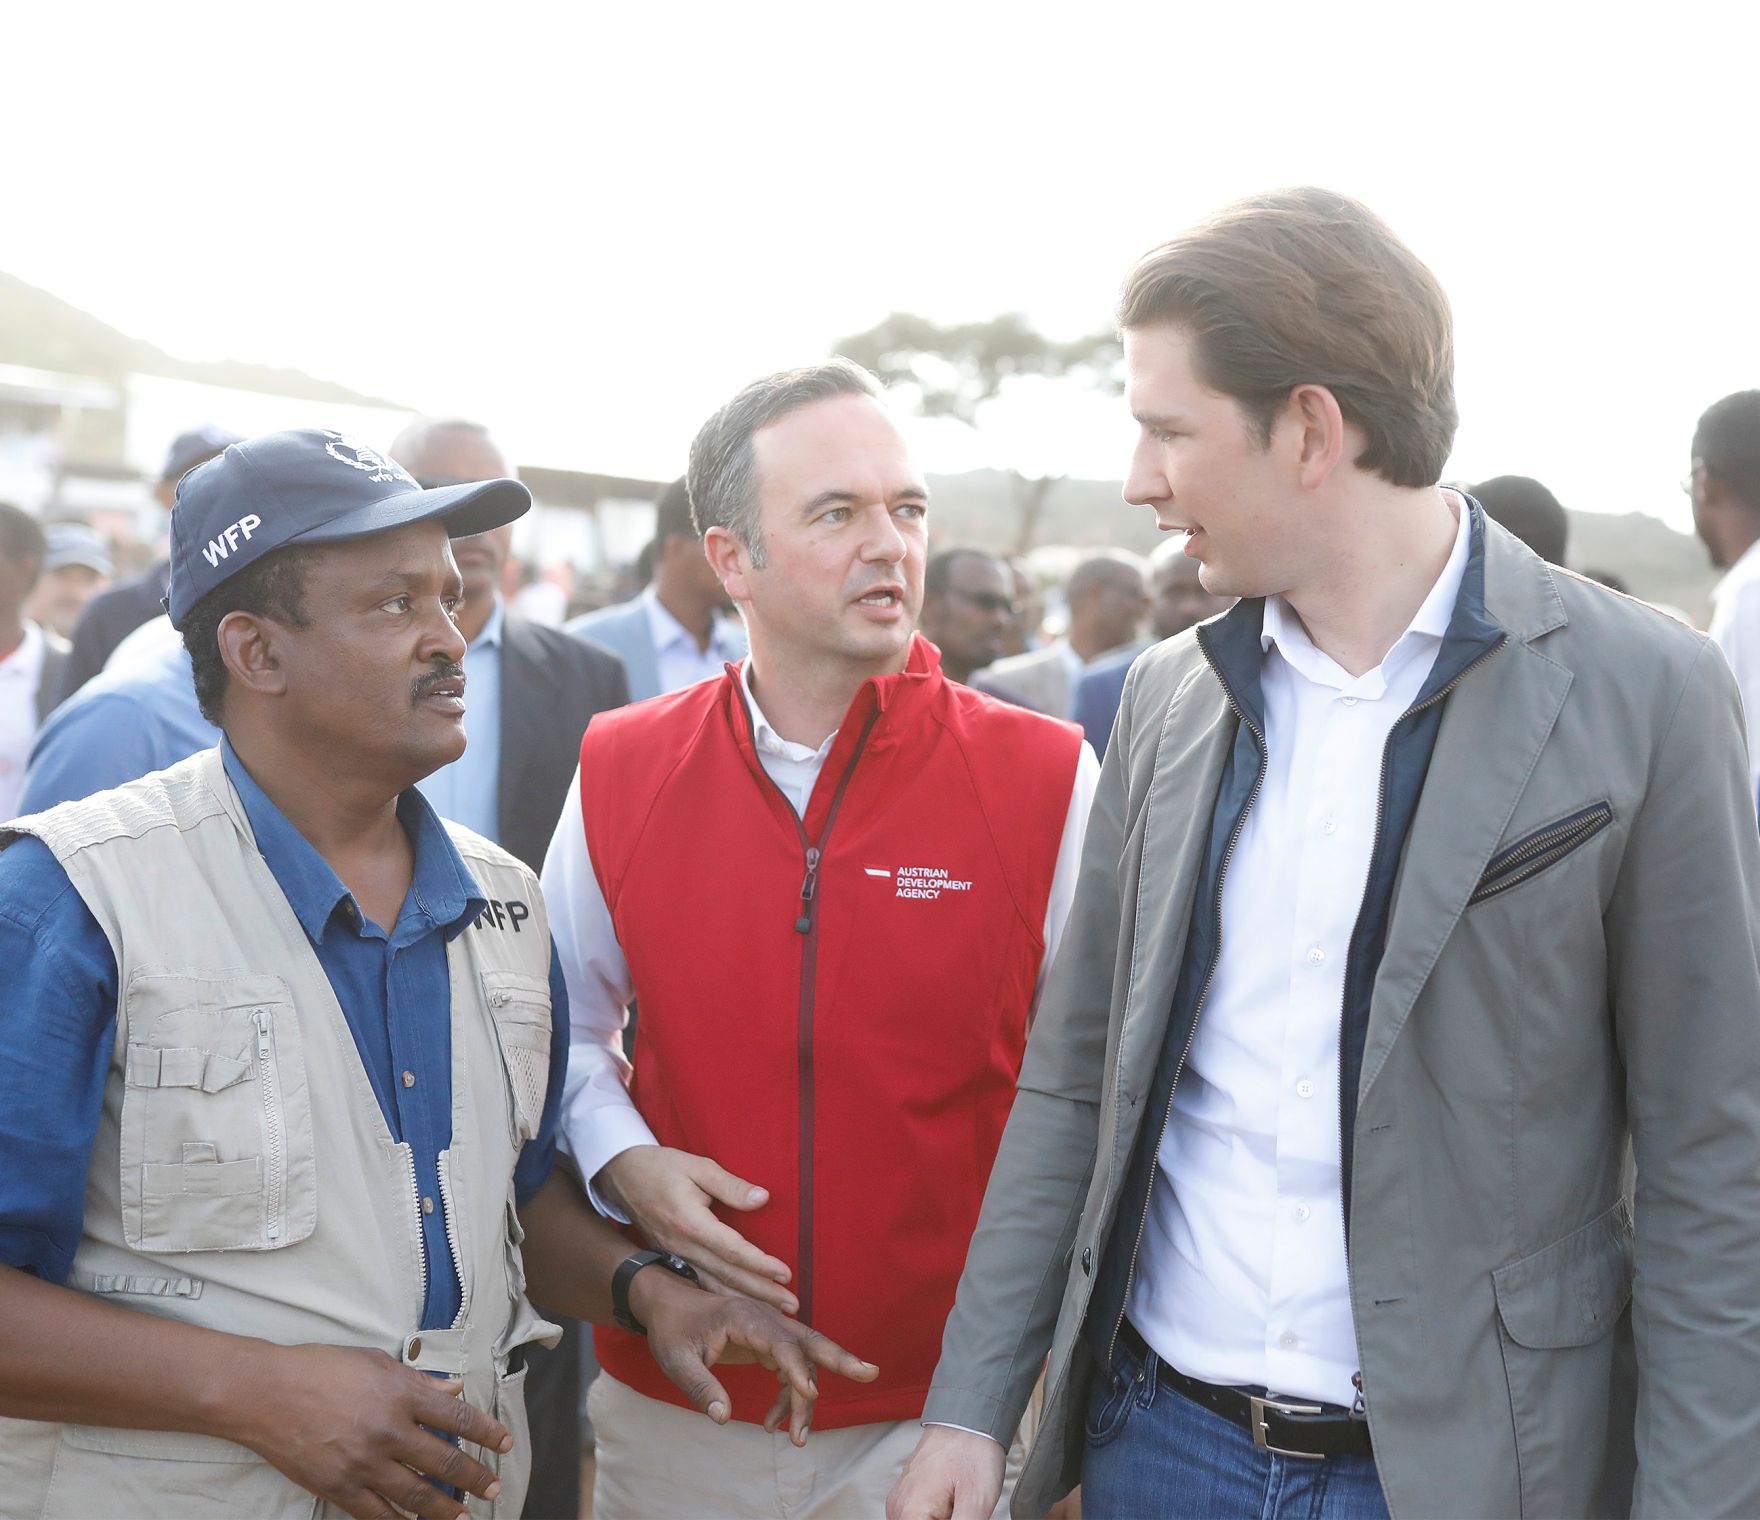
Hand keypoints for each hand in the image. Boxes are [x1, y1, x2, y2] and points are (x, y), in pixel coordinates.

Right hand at [224, 1342, 512, 1519]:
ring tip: (466, 1516)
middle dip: (475, 1477)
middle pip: (444, 1462)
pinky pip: (378, 1514)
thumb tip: (455, 1388)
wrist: (264, 1393)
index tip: (505, 1442)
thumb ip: (420, 1379)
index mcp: (401, 1393)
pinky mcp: (338, 1488)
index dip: (487, 1432)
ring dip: (446, 1509)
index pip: (458, 1418)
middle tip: (493, 1487)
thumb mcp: (376, 1361)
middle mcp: (389, 1431)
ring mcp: (363, 1464)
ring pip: (417, 1495)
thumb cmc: (320, 1368)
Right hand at [597, 1144, 795, 1309]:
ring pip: (713, 1287)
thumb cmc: (662, 1167)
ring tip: (775, 1314)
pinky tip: (740, 1309)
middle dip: (761, 1293)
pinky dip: (722, 1300)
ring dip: (745, 1302)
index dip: (760, 1264)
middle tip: (792, 1306)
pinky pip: (699, 1285)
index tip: (786, 1275)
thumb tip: (763, 1199)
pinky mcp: (670, 1261)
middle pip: (727, 1276)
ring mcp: (674, 1257)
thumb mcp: (698, 1167)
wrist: (621, 1176)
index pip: (732, 1250)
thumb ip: (731, 1186)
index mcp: (691, 1223)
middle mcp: (682, 1247)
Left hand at [636, 1271, 877, 1446]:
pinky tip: (772, 1423)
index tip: (810, 1395)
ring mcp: (768, 1330)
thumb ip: (701, 1387)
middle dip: (840, 1359)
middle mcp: (764, 1320)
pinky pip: (787, 1369)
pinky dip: (788, 1396)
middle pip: (809, 1340)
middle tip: (870, 1373)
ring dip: (804, 1398)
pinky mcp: (765, 1342)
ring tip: (798, 1438)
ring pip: (802, 1361)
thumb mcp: (676, 1360)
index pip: (779, 1343)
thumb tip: (723, 1417)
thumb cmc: (672, 1330)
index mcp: (744, 1318)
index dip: (796, 1369)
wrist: (667, 1305)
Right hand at [887, 1424, 1005, 1519]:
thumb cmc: (972, 1450)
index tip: (958, 1516)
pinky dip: (934, 1516)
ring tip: (957, 1506)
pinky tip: (952, 1506)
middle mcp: (898, 1506)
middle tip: (960, 1509)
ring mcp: (900, 1500)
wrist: (969, 1418)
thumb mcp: (977, 1503)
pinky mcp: (907, 1495)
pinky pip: (918, 1517)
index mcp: (910, 1511)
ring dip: (940, 1519)